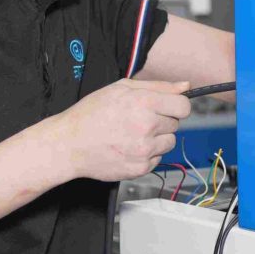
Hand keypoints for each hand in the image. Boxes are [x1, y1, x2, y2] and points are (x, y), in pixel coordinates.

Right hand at [55, 78, 191, 181]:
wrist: (69, 144)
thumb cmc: (92, 113)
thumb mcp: (122, 88)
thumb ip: (158, 86)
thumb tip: (185, 86)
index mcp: (144, 102)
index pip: (183, 106)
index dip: (176, 105)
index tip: (168, 107)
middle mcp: (147, 126)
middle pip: (175, 124)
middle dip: (162, 120)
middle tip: (138, 119)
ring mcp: (144, 149)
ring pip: (169, 142)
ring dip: (157, 138)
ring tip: (133, 134)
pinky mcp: (140, 168)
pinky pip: (158, 159)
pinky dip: (147, 154)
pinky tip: (129, 147)